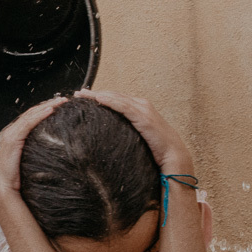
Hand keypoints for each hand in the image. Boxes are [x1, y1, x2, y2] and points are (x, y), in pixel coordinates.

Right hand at [0, 96, 66, 198]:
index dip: (45, 110)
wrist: (2, 186)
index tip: (59, 106)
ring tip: (60, 101)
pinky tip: (50, 110)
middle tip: (63, 99)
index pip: (32, 117)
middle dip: (48, 104)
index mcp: (16, 135)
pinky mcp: (13, 139)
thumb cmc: (16, 177)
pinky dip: (39, 116)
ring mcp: (12, 134)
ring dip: (46, 106)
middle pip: (32, 113)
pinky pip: (28, 124)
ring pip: (31, 115)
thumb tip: (55, 156)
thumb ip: (37, 154)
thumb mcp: (30, 161)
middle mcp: (12, 131)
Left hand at [74, 90, 192, 171]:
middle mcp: (141, 105)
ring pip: (116, 98)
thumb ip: (123, 133)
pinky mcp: (144, 116)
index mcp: (139, 109)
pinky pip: (124, 106)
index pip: (115, 99)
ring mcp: (143, 109)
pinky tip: (98, 99)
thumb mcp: (135, 139)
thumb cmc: (155, 151)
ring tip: (82, 95)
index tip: (82, 98)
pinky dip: (111, 101)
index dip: (99, 97)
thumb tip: (106, 140)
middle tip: (77, 94)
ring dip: (98, 95)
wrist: (173, 157)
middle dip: (95, 94)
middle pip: (113, 96)